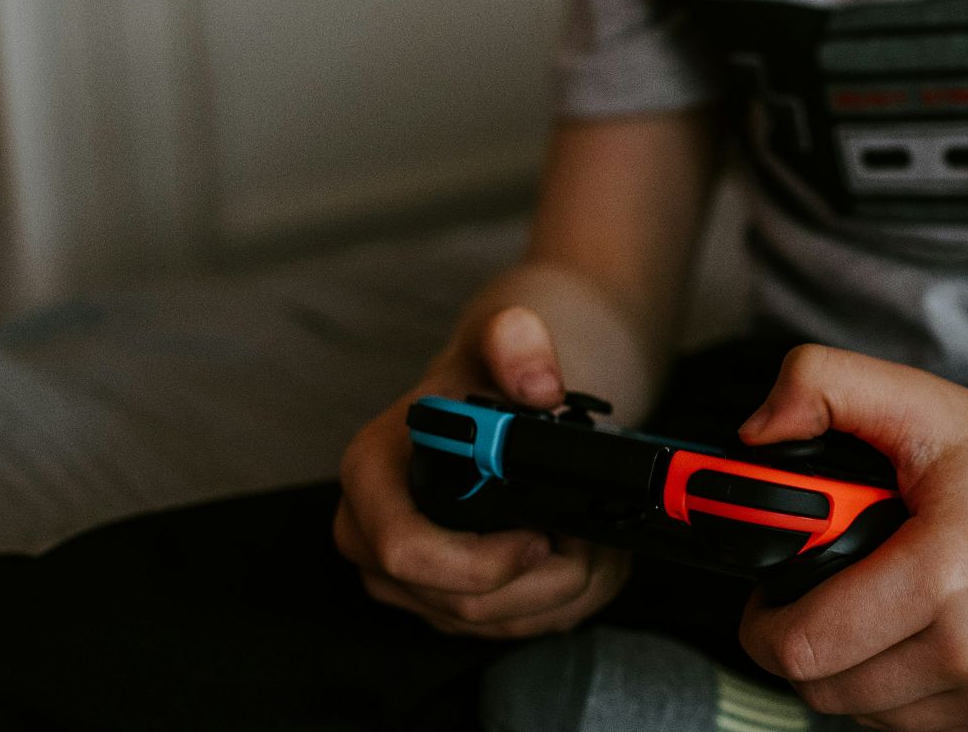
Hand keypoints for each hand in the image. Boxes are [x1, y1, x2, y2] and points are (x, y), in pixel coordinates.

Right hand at [333, 304, 630, 637]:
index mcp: (370, 475)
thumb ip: (516, 342)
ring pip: (495, 622)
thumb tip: (540, 385)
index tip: (542, 535)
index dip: (480, 560)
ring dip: (563, 590)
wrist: (492, 403)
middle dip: (544, 578)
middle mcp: (372, 536)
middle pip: (461, 601)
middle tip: (593, 538)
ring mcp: (407, 580)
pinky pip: (509, 627)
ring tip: (596, 540)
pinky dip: (561, 601)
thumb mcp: (500, 340)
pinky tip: (584, 556)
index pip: (406, 550)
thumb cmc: (484, 377)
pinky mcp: (444, 604)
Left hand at [736, 346, 967, 730]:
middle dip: (800, 645)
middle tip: (816, 596)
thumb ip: (822, 385)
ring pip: (865, 717)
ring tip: (872, 610)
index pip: (804, 645)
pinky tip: (914, 637)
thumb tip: (754, 434)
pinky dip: (897, 694)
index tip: (769, 593)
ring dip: (849, 672)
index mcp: (944, 572)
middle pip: (825, 689)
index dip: (763, 622)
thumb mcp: (919, 401)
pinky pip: (915, 729)